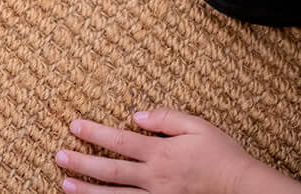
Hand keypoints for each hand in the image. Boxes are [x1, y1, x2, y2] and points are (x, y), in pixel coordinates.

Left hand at [55, 108, 300, 193]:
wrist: (242, 188)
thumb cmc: (221, 154)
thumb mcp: (196, 125)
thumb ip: (165, 118)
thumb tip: (136, 114)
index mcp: (160, 152)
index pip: (119, 140)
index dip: (95, 132)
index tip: (74, 126)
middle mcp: (153, 177)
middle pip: (110, 170)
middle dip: (82, 163)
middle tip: (59, 156)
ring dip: (88, 191)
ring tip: (65, 184)